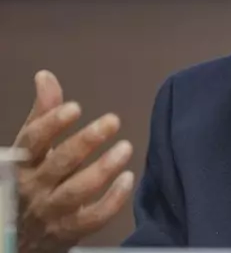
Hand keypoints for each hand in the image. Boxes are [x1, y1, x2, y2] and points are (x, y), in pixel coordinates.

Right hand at [13, 71, 134, 252]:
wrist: (21, 237)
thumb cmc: (31, 181)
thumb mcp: (32, 150)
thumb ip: (43, 114)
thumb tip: (45, 76)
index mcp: (23, 164)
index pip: (33, 141)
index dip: (52, 124)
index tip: (75, 107)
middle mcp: (34, 187)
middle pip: (59, 163)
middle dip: (86, 141)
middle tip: (113, 120)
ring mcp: (52, 212)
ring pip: (77, 191)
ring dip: (103, 169)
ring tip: (126, 147)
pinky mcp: (70, 231)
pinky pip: (93, 218)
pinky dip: (112, 200)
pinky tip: (128, 179)